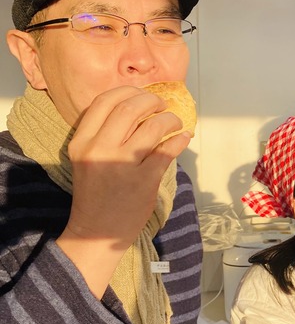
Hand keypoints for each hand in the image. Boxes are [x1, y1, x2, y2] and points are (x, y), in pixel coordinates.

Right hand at [65, 85, 188, 250]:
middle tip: (163, 106)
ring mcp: (122, 165)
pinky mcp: (143, 181)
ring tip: (175, 123)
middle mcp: (99, 149)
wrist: (96, 231)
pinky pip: (167, 150)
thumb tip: (139, 107)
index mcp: (82, 141)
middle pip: (130, 107)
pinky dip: (179, 139)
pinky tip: (183, 137)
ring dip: (170, 120)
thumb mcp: (88, 158)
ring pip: (153, 126)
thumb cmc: (96, 192)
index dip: (129, 91)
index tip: (143, 95)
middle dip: (153, 101)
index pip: (104, 101)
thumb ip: (104, 133)